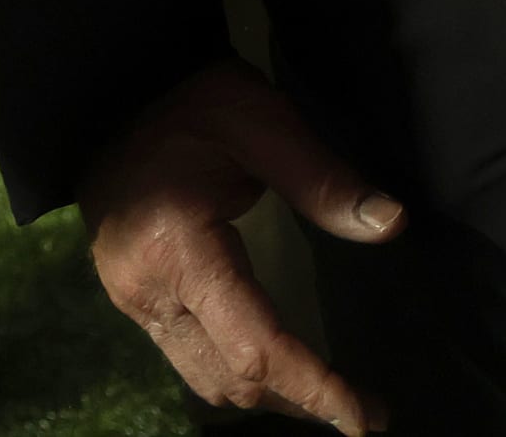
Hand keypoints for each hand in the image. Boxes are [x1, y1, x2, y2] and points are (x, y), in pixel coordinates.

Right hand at [80, 57, 405, 432]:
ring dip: (270, 396)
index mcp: (178, 250)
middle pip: (231, 379)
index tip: (362, 417)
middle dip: (300, 400)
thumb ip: (321, 178)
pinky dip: (239, 373)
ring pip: (207, 381)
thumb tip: (391, 223)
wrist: (114, 100)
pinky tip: (277, 366)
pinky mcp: (138, 303)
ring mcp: (136, 305)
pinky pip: (191, 360)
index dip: (312, 386)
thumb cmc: (193, 104)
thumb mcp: (261, 121)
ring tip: (331, 396)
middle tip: (366, 409)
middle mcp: (149, 294)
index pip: (253, 346)